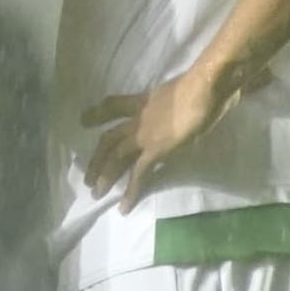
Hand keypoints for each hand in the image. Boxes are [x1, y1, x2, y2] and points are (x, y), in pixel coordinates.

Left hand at [82, 63, 234, 207]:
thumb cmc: (204, 84)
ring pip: (116, 157)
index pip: (115, 105)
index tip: (84, 120)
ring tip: (96, 194)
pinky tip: (124, 206)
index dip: (98, 113)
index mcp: (145, 100)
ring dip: (105, 176)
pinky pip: (139, 174)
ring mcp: (145, 135)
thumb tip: (186, 105)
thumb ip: (178, 100)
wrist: (205, 88)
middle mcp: (139, 118)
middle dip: (97, 158)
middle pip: (109, 138)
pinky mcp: (155, 150)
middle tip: (86, 176)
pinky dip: (130, 191)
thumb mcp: (183, 89)